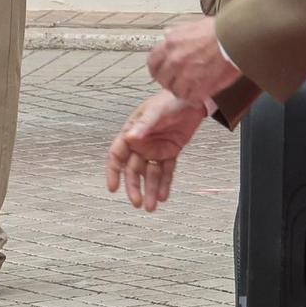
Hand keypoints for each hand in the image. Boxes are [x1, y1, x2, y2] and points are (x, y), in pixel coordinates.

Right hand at [106, 91, 207, 211]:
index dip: (113, 172)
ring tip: (153, 207)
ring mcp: (155, 150)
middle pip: (133, 170)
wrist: (192, 99)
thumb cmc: (169, 101)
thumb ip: (143, 126)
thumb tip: (129, 138)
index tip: (113, 188)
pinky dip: (165, 184)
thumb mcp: (156, 112)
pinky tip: (164, 197)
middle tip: (138, 203)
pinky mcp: (170, 152)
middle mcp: (141, 144)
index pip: (117, 156)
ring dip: (151, 190)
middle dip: (135, 187)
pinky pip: (166, 171)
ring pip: (150, 174)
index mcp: (131, 133)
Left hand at [146, 16, 241, 108]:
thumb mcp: (193, 25)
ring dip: (183, 91)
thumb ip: (177, 32)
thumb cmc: (220, 31)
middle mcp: (174, 60)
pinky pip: (189, 98)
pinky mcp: (198, 87)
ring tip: (192, 88)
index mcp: (171, 43)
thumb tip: (167, 33)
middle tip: (179, 81)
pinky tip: (200, 94)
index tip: (162, 72)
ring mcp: (185, 75)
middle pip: (162, 79)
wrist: (236, 39)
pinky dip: (194, 98)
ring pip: (175, 90)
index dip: (157, 69)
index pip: (152, 62)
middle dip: (169, 81)